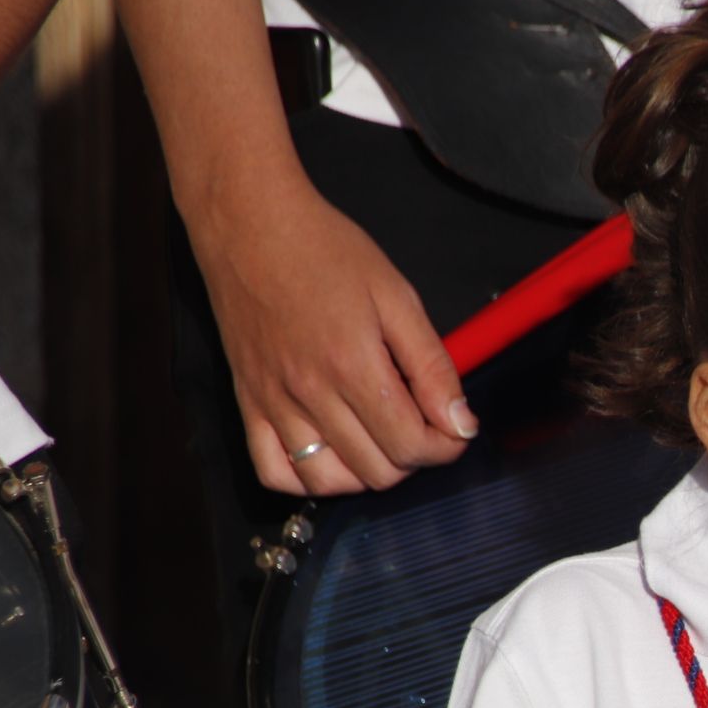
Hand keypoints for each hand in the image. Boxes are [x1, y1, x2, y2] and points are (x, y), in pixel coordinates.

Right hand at [187, 170, 476, 495]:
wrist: (250, 225)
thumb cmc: (324, 251)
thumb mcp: (397, 297)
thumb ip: (432, 366)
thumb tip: (460, 423)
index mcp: (353, 365)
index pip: (411, 445)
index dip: (445, 446)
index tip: (454, 429)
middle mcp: (310, 393)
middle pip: (377, 471)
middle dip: (412, 458)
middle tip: (419, 425)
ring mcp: (273, 403)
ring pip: (328, 482)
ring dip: (365, 473)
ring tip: (379, 439)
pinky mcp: (247, 403)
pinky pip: (272, 472)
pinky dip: (305, 479)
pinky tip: (330, 455)